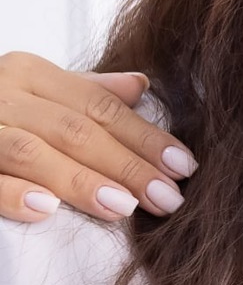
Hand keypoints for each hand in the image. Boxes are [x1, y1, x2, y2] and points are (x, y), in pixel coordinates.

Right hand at [0, 52, 195, 222]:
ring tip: (124, 207)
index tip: (183, 165)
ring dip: (82, 181)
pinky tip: (47, 211)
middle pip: (76, 129)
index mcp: (28, 73)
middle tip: (168, 197)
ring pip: (34, 151)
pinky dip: (14, 193)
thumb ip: (83, 91)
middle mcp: (1, 93)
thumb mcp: (32, 91)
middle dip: (128, 164)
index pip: (100, 106)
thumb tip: (141, 85)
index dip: (145, 135)